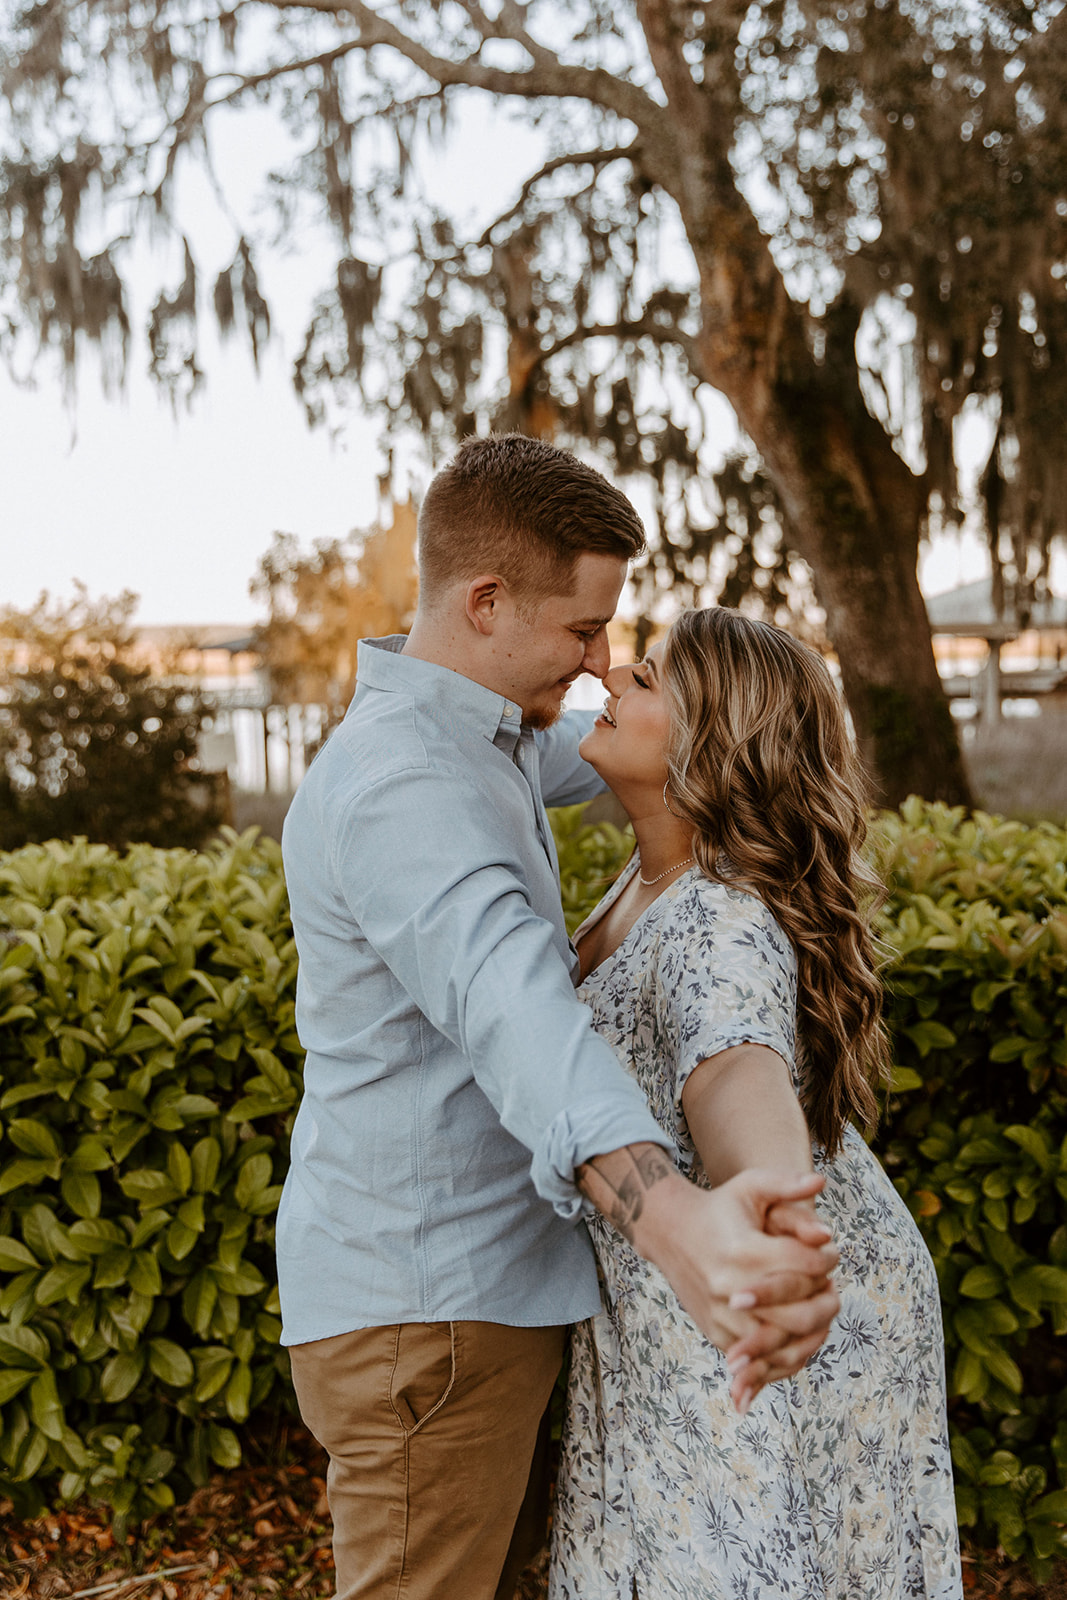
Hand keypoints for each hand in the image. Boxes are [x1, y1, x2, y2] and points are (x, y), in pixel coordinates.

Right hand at [723, 1196, 840, 1410]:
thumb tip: (821, 1182)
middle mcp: (730, 1288)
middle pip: (800, 1314)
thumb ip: (785, 1183)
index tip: (831, 1253)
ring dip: (811, 1330)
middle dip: (826, 1303)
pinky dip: (786, 1351)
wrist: (670, 1232)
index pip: (805, 1266)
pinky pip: (760, 1358)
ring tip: (820, 1310)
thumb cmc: (718, 1207)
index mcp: (743, 1250)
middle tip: (832, 1289)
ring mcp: (722, 1315)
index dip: (827, 1260)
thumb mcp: (749, 1186)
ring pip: (783, 1342)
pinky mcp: (716, 1333)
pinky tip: (800, 1332)